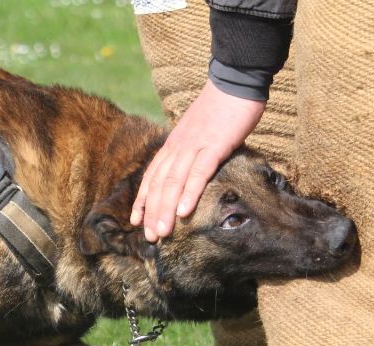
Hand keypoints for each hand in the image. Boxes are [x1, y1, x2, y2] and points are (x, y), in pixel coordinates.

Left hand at [131, 79, 265, 241]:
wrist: (235, 79)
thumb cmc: (221, 108)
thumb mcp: (199, 132)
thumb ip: (191, 150)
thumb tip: (189, 170)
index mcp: (174, 144)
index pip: (153, 176)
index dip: (144, 200)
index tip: (137, 221)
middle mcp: (178, 146)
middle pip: (160, 184)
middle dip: (153, 213)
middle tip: (150, 238)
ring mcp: (194, 146)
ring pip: (174, 183)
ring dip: (166, 210)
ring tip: (161, 233)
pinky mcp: (214, 145)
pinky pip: (199, 173)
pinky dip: (190, 193)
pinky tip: (183, 212)